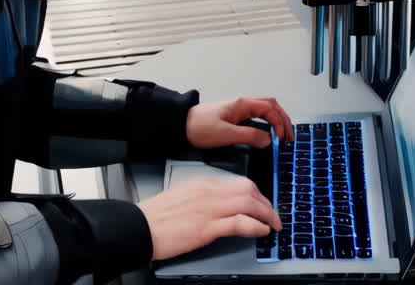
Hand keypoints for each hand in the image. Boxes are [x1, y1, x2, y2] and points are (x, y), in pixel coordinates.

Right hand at [138, 176, 281, 260]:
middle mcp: (209, 192)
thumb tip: (223, 206)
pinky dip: (255, 226)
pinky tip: (262, 231)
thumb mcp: (184, 196)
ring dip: (267, 214)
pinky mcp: (206, 227)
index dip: (257, 194)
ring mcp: (209, 208)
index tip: (263, 203)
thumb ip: (204, 197)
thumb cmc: (158, 215)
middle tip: (274, 215)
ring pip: (249, 203)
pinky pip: (240, 223)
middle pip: (248, 190)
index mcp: (203, 182)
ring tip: (273, 224)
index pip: (239, 182)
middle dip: (266, 203)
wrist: (139, 226)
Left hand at [186, 97, 293, 148]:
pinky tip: (268, 132)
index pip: (270, 109)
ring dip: (276, 120)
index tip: (283, 138)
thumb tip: (268, 140)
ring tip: (283, 134)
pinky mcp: (234, 116)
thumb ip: (249, 136)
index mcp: (243, 105)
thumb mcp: (226, 134)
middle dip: (283, 119)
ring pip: (265, 109)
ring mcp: (239, 109)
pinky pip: (257, 115)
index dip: (280, 123)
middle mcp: (243, 104)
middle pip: (271, 106)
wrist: (181, 124)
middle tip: (290, 136)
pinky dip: (267, 122)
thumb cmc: (199, 127)